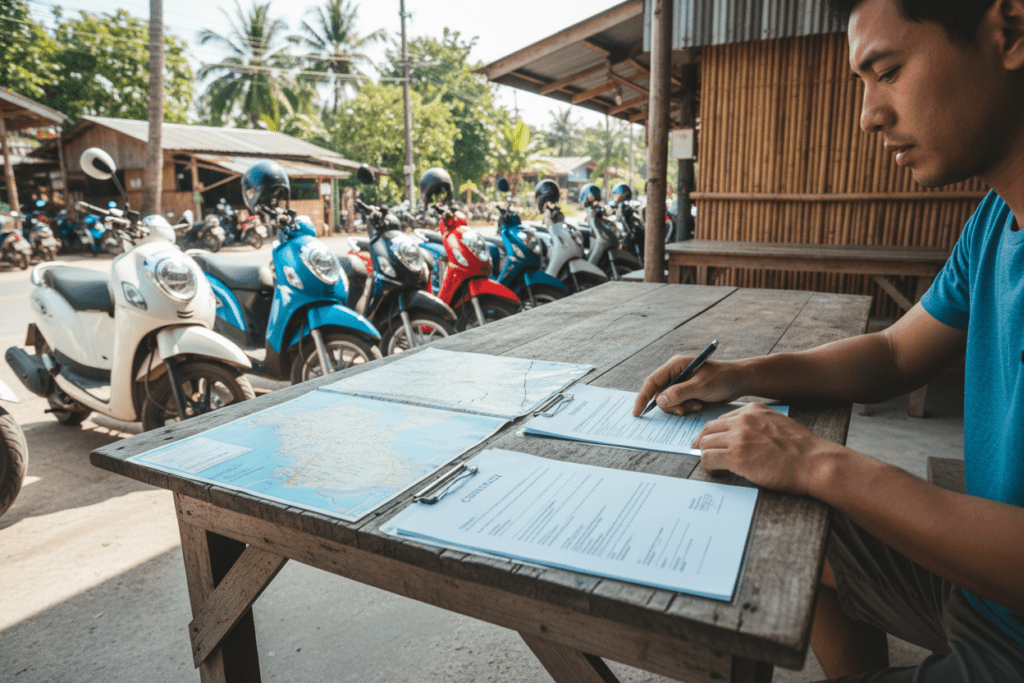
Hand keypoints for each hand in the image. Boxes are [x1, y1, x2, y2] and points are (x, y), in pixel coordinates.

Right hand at [631, 356, 742, 416]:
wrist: (740, 381)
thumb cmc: (723, 378)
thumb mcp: (702, 386)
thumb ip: (680, 393)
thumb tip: (659, 400)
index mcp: (675, 365)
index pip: (652, 381)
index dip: (642, 397)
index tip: (637, 413)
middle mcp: (675, 374)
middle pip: (659, 395)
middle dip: (670, 406)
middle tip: (685, 411)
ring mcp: (680, 384)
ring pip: (668, 402)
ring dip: (680, 408)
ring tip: (697, 405)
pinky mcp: (687, 393)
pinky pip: (678, 405)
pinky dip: (686, 409)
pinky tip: (699, 406)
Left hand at [692, 403, 844, 495]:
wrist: (815, 463)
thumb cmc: (801, 450)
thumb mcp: (778, 424)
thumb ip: (758, 426)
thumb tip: (742, 437)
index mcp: (753, 410)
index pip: (722, 419)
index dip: (714, 433)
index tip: (713, 443)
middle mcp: (743, 420)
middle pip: (708, 429)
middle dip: (704, 442)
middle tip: (704, 454)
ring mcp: (738, 437)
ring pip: (705, 443)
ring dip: (706, 455)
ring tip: (716, 466)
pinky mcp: (736, 456)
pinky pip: (708, 459)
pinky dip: (708, 467)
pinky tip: (719, 472)